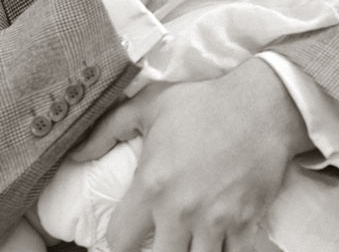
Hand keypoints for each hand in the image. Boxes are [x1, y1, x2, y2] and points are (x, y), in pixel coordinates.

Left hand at [71, 58, 312, 251]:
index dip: (118, 244)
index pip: (119, 240)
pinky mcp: (245, 222)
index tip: (126, 238)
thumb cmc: (205, 102)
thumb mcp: (152, 104)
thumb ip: (109, 128)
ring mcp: (215, 220)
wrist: (263, 103)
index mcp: (153, 183)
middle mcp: (181, 209)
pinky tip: (219, 242)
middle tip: (161, 240)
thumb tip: (75, 155)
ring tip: (187, 240)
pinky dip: (225, 251)